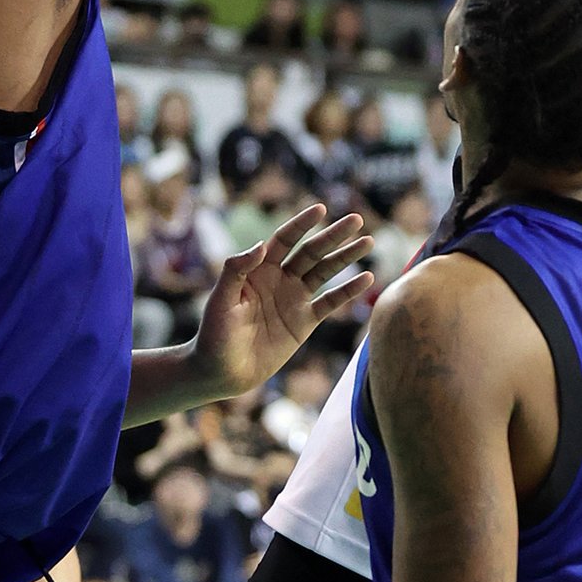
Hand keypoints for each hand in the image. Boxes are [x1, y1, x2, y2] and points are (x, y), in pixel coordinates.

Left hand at [190, 204, 373, 399]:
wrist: (222, 372)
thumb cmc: (214, 335)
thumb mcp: (220, 300)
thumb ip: (236, 270)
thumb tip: (261, 245)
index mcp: (258, 269)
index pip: (285, 239)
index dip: (302, 224)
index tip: (321, 209)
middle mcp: (279, 279)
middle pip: (311, 251)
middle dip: (333, 235)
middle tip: (356, 220)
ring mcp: (294, 300)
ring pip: (325, 272)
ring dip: (346, 256)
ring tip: (367, 241)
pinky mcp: (304, 322)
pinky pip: (330, 302)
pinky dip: (349, 290)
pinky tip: (366, 277)